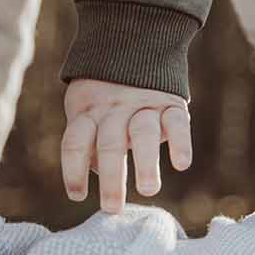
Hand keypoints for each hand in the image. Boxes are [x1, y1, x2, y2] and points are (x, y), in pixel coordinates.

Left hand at [61, 79, 191, 214]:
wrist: (133, 46)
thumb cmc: (103, 96)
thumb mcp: (86, 110)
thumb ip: (89, 141)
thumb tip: (93, 172)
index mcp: (88, 111)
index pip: (75, 141)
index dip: (73, 168)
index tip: (77, 195)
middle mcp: (114, 108)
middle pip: (109, 143)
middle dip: (111, 178)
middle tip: (111, 208)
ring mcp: (142, 103)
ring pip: (142, 132)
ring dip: (145, 161)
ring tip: (148, 190)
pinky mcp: (170, 102)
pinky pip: (175, 120)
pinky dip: (179, 141)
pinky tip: (181, 164)